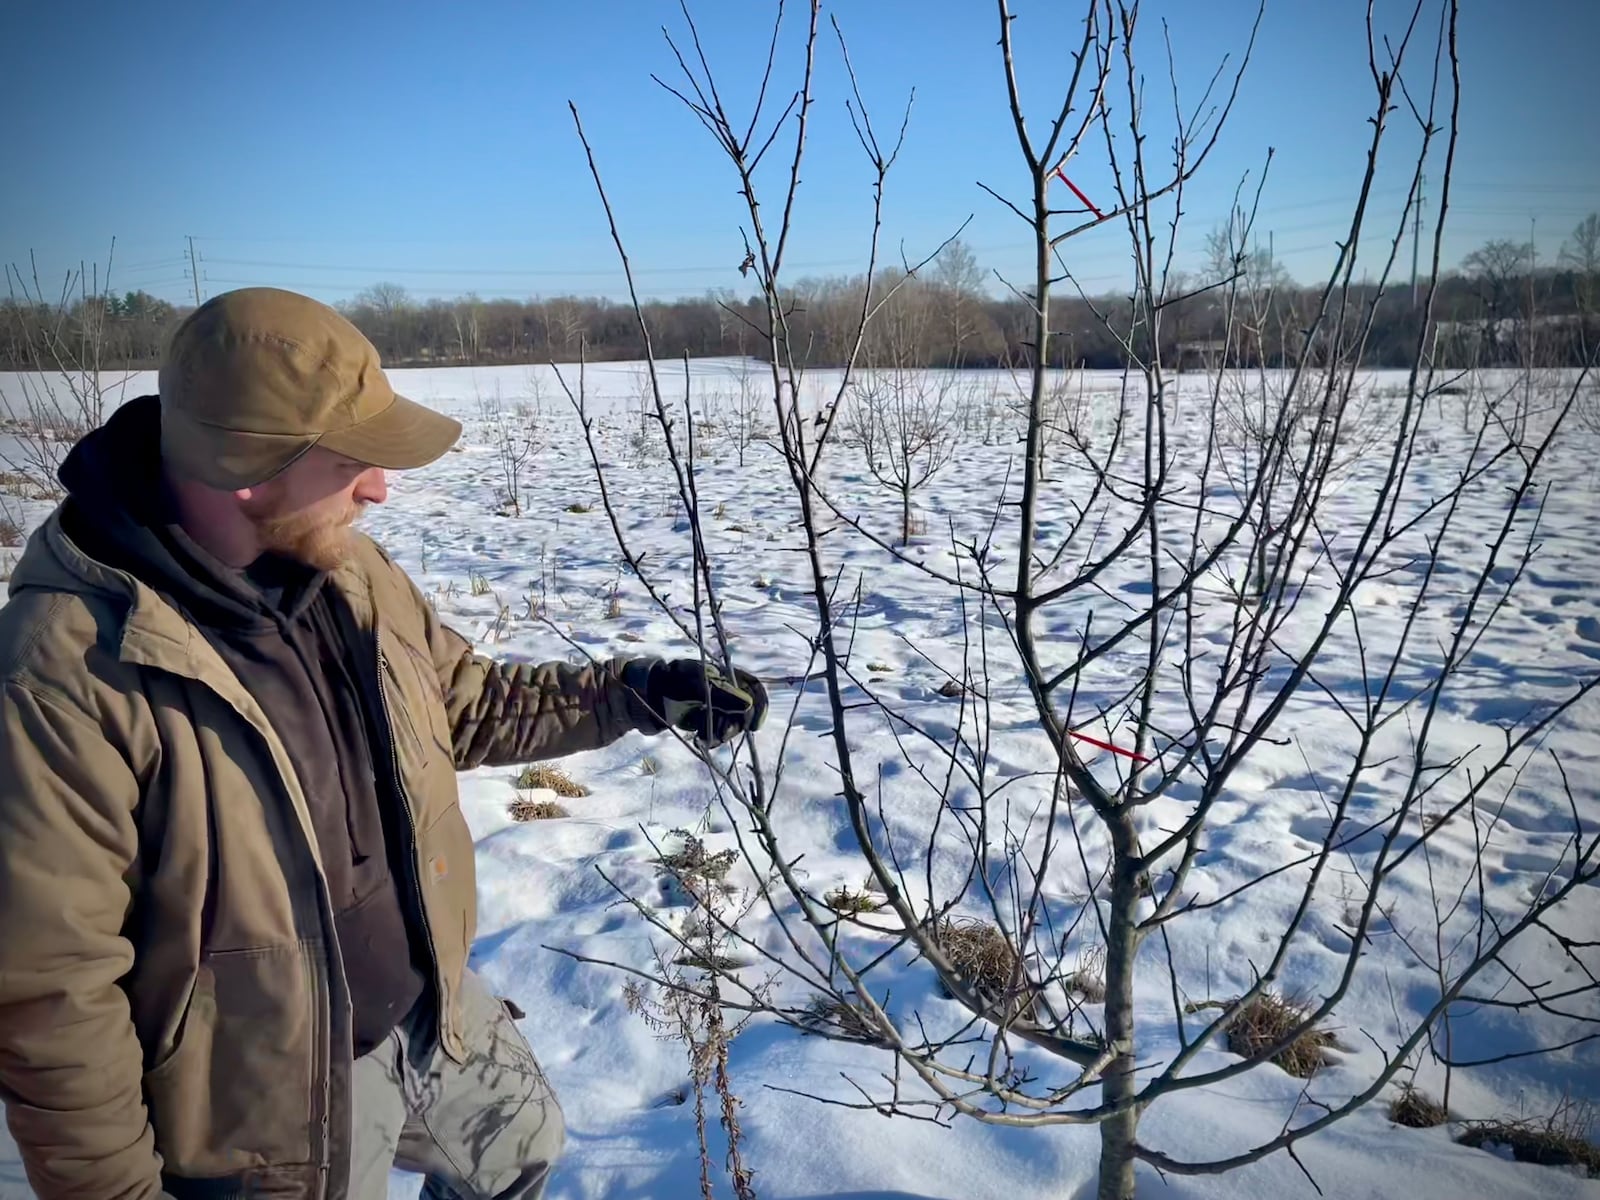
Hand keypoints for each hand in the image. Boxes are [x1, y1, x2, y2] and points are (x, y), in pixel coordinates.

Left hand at [645, 658, 768, 746]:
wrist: (644, 696)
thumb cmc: (672, 683)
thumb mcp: (698, 686)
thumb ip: (723, 695)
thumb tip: (749, 706)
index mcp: (725, 675)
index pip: (753, 687)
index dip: (759, 705)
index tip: (754, 726)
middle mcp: (723, 689)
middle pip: (744, 710)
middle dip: (734, 725)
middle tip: (720, 735)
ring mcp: (713, 704)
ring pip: (731, 723)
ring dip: (721, 733)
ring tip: (704, 738)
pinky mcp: (703, 718)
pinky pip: (716, 730)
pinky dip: (711, 737)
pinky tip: (699, 739)